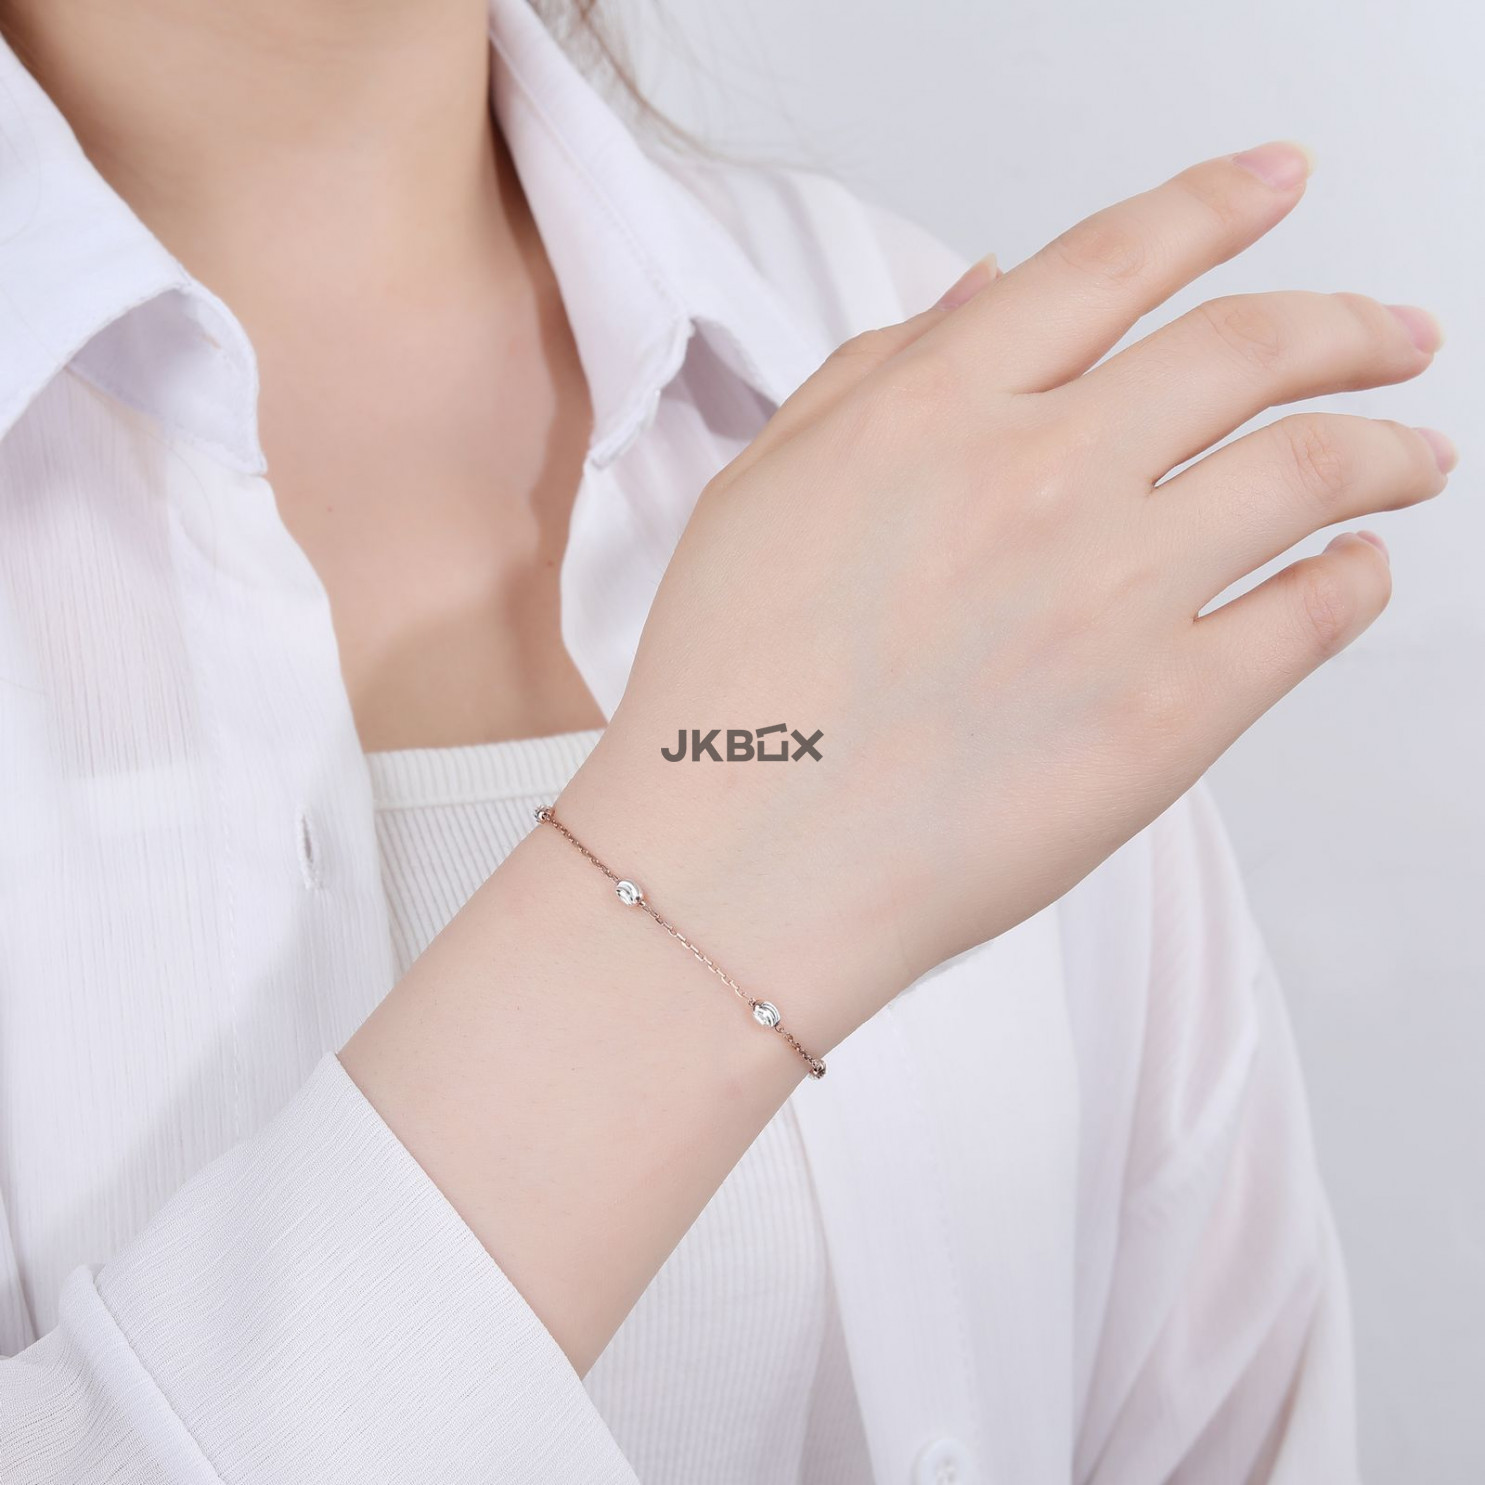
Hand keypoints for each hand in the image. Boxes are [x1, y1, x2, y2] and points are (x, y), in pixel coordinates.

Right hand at [560, 141, 1452, 1051]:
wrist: (734, 871)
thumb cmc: (727, 698)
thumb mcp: (762, 490)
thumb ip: (876, 374)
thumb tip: (986, 290)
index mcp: (932, 410)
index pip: (1113, 259)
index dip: (1216, 205)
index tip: (1274, 185)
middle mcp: (1036, 477)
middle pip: (1248, 347)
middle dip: (1347, 324)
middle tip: (1392, 334)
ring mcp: (1111, 596)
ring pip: (1309, 468)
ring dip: (1388, 447)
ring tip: (1415, 455)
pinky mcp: (1166, 719)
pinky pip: (1310, 617)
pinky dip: (1357, 578)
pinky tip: (1359, 568)